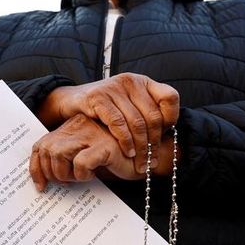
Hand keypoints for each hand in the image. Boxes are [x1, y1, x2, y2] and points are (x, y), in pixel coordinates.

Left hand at [29, 114, 140, 191]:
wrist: (149, 156)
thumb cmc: (116, 159)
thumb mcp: (84, 157)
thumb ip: (66, 160)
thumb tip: (44, 180)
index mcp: (72, 127)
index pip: (41, 145)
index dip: (36, 167)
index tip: (42, 186)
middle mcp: (79, 126)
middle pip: (46, 149)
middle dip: (50, 172)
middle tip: (66, 183)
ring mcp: (92, 133)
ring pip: (58, 153)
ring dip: (65, 173)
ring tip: (81, 178)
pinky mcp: (105, 145)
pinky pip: (80, 162)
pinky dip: (82, 174)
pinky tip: (94, 175)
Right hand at [37, 73, 178, 174]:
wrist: (73, 101)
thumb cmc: (106, 110)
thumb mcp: (129, 106)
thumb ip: (146, 114)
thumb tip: (171, 133)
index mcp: (143, 82)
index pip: (170, 97)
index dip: (171, 118)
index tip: (166, 135)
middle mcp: (131, 81)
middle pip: (153, 116)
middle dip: (154, 143)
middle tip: (152, 160)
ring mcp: (114, 88)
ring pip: (136, 123)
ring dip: (141, 147)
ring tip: (140, 162)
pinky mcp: (98, 97)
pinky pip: (118, 124)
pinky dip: (125, 141)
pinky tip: (128, 152)